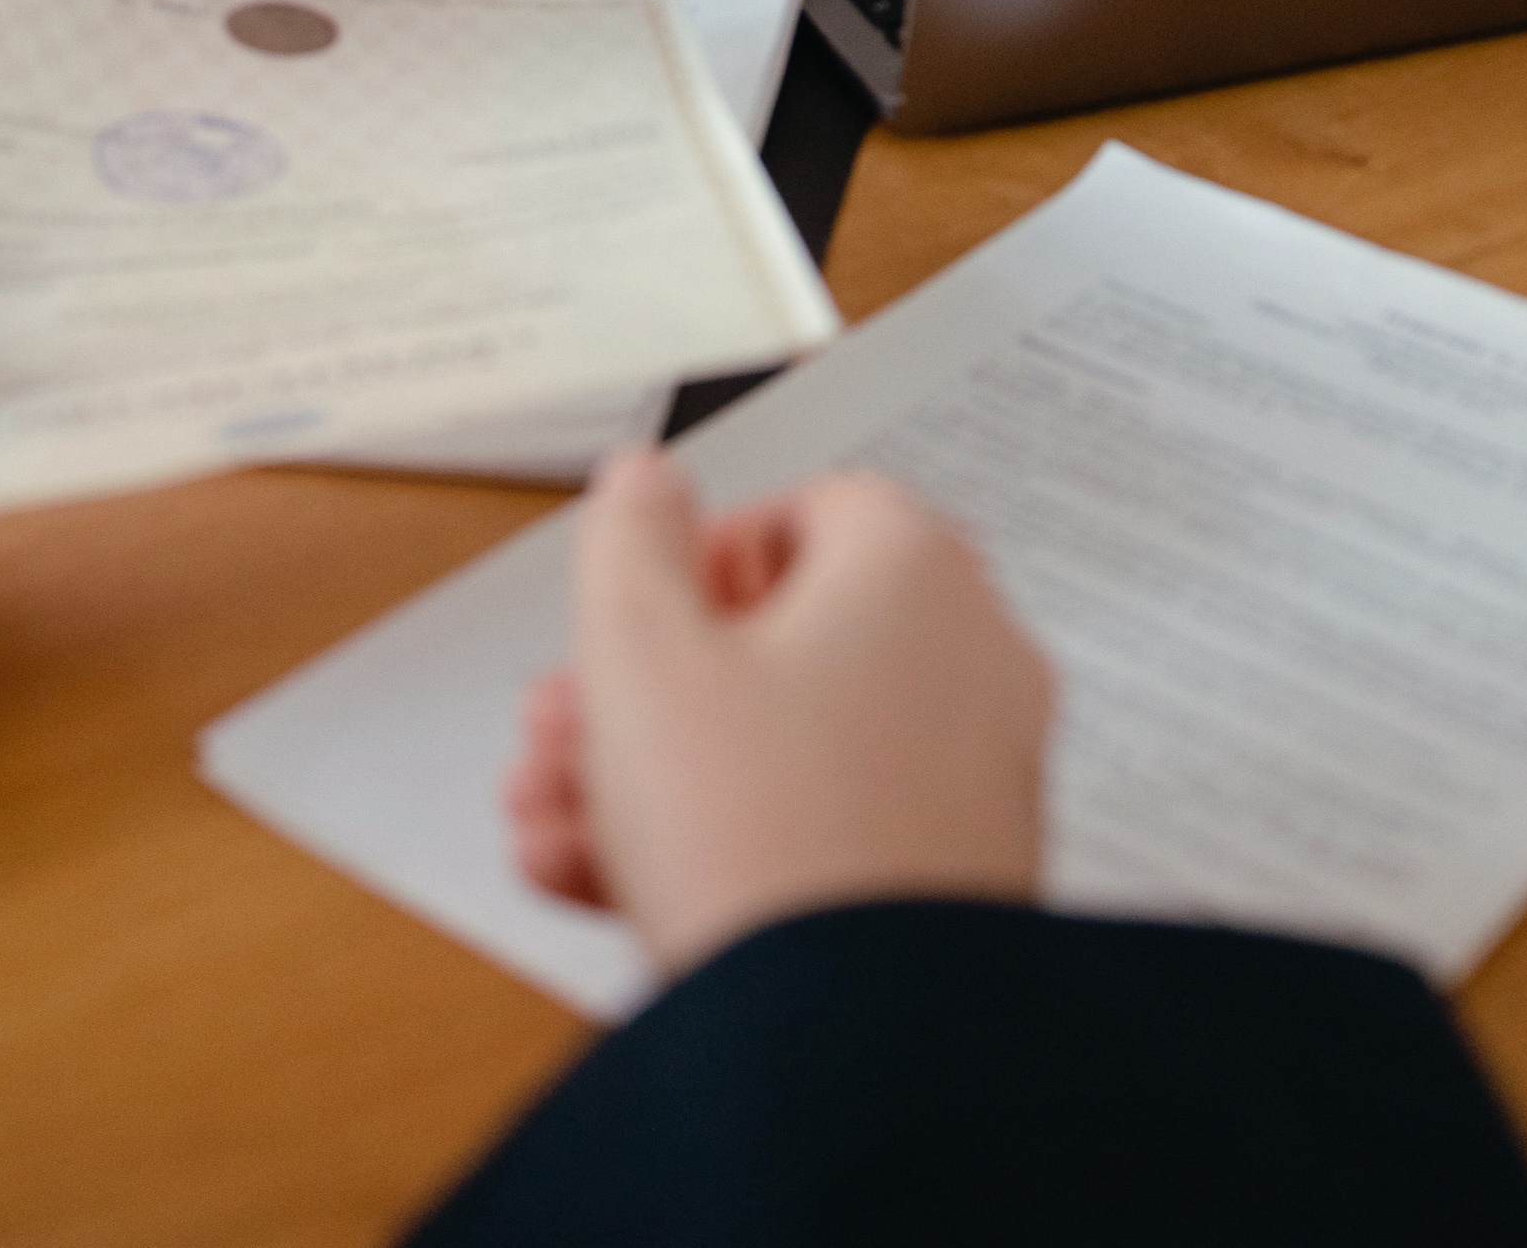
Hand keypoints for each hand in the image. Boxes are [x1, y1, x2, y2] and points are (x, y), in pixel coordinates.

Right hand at [505, 450, 1050, 974]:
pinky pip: (826, 832)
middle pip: (782, 641)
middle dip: (643, 686)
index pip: (807, 508)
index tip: (635, 616)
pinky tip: (598, 879)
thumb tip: (648, 476)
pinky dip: (723, 841)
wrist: (845, 1049)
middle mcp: (971, 660)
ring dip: (655, 770)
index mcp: (915, 569)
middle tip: (564, 728)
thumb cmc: (757, 834)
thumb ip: (629, 536)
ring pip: (789, 745)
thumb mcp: (641, 651)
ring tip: (552, 819)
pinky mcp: (956, 883)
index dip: (699, 559)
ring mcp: (974, 779)